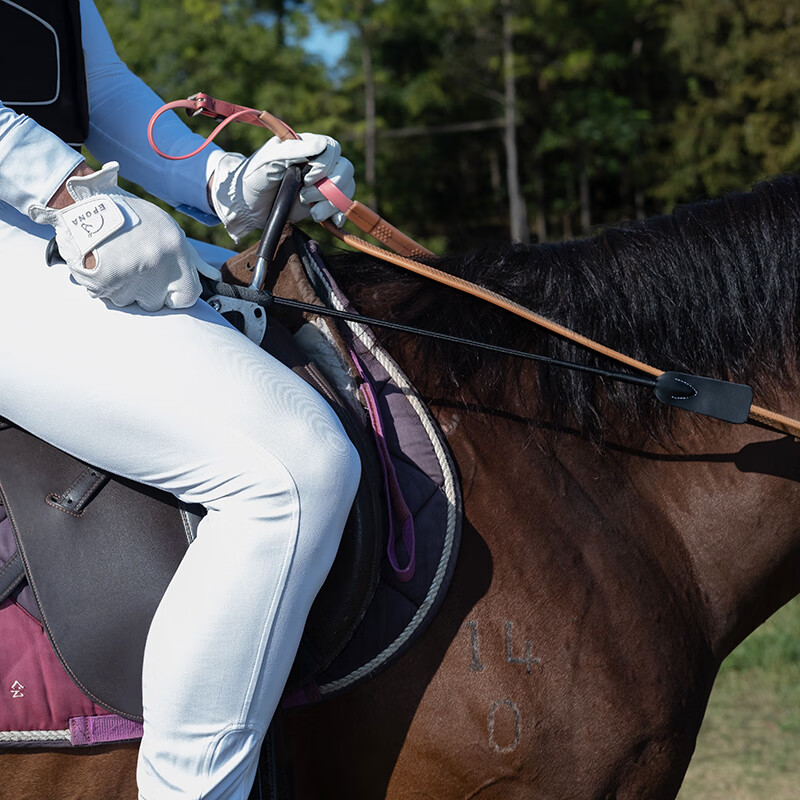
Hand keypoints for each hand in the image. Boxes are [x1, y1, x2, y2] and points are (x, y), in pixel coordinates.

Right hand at [29, 162, 218, 311]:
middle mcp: (157, 268)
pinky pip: (106, 297)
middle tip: (134, 264)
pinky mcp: (104, 284)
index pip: (188, 297)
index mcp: (175, 252)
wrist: (83, 202)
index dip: (176, 294)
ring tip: (116, 259)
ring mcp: (130, 278)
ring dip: (123, 288)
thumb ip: (192, 258)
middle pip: (156, 303)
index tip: (166, 285)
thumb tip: (213, 277)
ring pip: (129, 301)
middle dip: (146, 290)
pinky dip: (102, 285)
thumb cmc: (131, 217)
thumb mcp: (167, 229)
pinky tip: (101, 263)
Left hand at [209, 133, 355, 242]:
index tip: (306, 178)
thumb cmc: (254, 176)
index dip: (325, 165)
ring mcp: (321, 185)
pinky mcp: (321, 204)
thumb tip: (322, 145)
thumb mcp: (269, 159)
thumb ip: (293, 150)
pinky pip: (341, 207)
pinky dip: (339, 214)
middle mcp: (318, 164)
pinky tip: (331, 221)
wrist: (246, 205)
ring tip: (312, 213)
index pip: (332, 149)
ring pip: (346, 189)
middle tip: (304, 196)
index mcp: (306, 147)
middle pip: (344, 169)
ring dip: (332, 203)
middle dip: (329, 187)